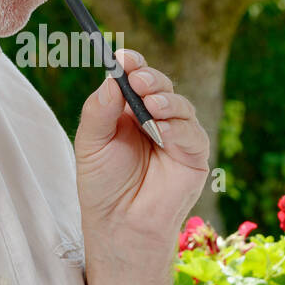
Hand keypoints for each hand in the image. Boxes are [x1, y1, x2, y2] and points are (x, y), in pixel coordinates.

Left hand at [74, 48, 209, 281]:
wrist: (118, 227)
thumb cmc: (102, 187)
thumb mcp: (90, 144)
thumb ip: (99, 111)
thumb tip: (111, 79)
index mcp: (128, 112)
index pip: (134, 79)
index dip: (132, 65)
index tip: (122, 58)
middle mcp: (155, 119)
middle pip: (160, 86)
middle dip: (150, 79)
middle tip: (137, 80)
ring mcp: (177, 136)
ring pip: (180, 105)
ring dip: (166, 101)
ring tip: (150, 105)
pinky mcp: (194, 157)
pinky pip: (193, 134)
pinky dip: (178, 128)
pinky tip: (162, 131)